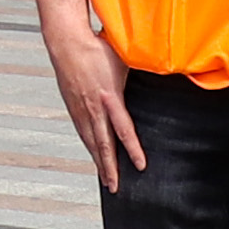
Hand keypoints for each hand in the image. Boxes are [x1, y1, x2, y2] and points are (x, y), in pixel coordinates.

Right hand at [45, 18, 145, 184]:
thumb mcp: (125, 60)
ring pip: (91, 142)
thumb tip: (162, 73)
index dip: (133, 150)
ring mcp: (80, 109)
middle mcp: (93, 108)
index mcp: (109, 97)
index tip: (140, 166)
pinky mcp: (72, 107)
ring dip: (99, 162)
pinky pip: (83, 133)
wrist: (66, 41)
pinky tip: (94, 154)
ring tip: (106, 179)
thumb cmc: (97, 46)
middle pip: (103, 145)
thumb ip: (141, 72)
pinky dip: (89, 148)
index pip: (124, 130)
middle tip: (115, 188)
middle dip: (110, 168)